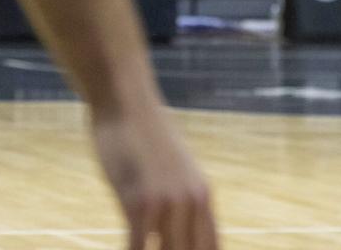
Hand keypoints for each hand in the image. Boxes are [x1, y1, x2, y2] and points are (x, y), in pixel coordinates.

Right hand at [91, 106, 217, 249]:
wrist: (128, 105)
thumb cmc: (145, 138)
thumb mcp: (172, 170)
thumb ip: (179, 198)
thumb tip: (177, 220)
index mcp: (203, 198)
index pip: (212, 249)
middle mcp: (192, 203)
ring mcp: (168, 204)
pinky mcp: (140, 203)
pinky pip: (139, 248)